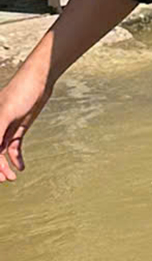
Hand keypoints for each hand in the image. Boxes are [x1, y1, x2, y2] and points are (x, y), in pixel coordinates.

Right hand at [0, 56, 52, 181]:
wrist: (39, 80)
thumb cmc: (20, 92)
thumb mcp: (6, 114)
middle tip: (5, 180)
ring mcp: (5, 128)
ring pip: (1, 151)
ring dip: (5, 165)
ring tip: (13, 177)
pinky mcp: (17, 127)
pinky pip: (14, 146)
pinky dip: (16, 157)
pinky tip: (21, 167)